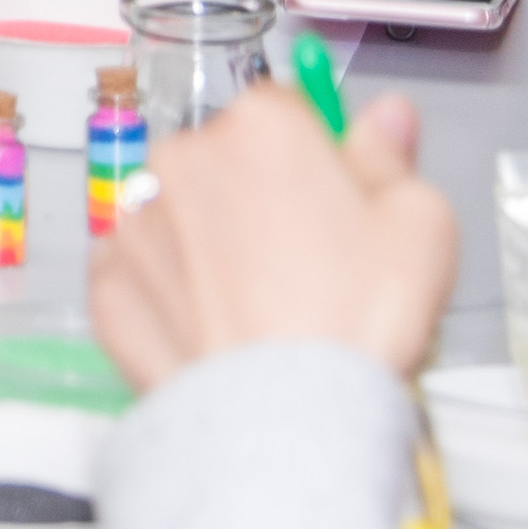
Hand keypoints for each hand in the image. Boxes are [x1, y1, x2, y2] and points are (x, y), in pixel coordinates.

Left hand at [91, 87, 451, 389]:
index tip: (335, 202)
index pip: (286, 112)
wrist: (285, 416)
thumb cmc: (357, 318)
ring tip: (262, 307)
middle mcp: (182, 157)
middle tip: (307, 265)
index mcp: (260, 126)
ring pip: (180, 214)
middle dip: (260, 197)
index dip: (315, 158)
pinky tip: (214, 326)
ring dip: (211, 242)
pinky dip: (171, 292)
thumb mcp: (420, 224)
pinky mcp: (106, 283)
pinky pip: (142, 271)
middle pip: (226, 160)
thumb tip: (387, 116)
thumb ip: (392, 157)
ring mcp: (135, 221)